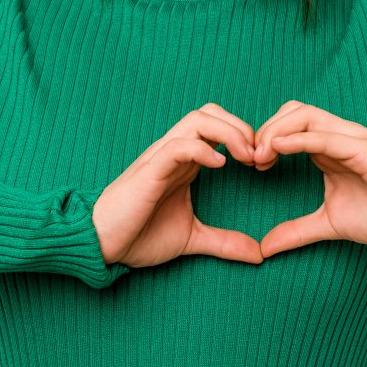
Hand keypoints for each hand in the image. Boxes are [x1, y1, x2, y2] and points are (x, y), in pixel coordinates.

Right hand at [92, 103, 264, 268]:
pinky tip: (220, 165)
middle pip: (211, 112)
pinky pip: (177, 145)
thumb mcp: (192, 239)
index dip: (246, 136)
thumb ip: (224, 242)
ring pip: (197, 119)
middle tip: (259, 157)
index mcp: (185, 161)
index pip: (218, 125)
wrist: (101, 244)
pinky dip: (202, 148)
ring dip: (228, 132)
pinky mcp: (150, 170)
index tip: (265, 164)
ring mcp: (162, 157)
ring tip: (246, 158)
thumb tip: (259, 254)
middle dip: (241, 126)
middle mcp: (175, 151)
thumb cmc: (139, 235)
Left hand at [252, 101, 366, 253]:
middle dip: (266, 129)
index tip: (253, 164)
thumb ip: (297, 230)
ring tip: (261, 155)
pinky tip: (278, 148)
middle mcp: (339, 136)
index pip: (290, 123)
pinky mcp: (362, 149)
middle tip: (252, 158)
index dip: (266, 137)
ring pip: (305, 115)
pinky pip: (325, 135)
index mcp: (330, 147)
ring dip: (276, 131)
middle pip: (293, 111)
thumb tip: (265, 247)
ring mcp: (351, 139)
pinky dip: (298, 138)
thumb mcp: (329, 224)